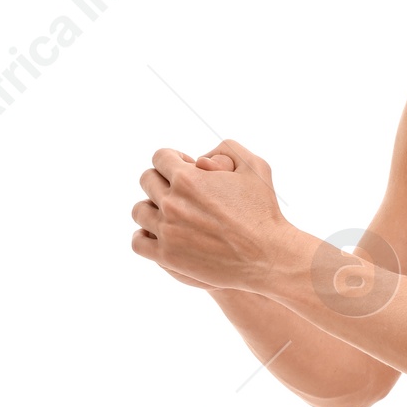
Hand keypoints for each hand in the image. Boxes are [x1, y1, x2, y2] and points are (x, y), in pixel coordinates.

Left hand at [131, 140, 298, 291]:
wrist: (268, 256)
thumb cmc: (264, 211)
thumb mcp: (255, 166)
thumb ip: (227, 149)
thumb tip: (200, 159)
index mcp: (187, 178)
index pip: (159, 157)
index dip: (173, 160)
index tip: (184, 170)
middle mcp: (172, 202)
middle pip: (146, 180)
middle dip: (161, 181)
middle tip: (178, 192)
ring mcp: (167, 231)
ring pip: (139, 211)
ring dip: (151, 208)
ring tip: (168, 214)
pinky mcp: (167, 257)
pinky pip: (138, 242)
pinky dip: (144, 236)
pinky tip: (158, 236)